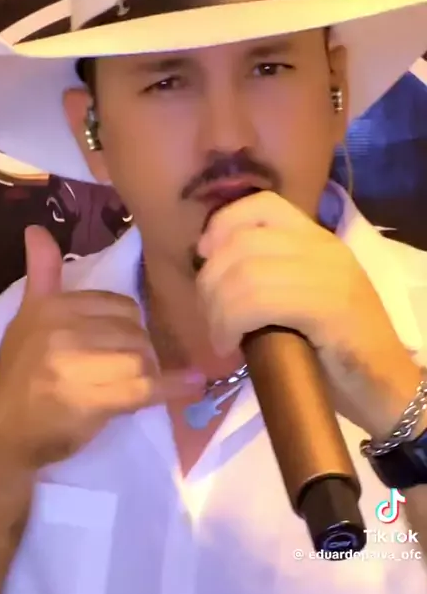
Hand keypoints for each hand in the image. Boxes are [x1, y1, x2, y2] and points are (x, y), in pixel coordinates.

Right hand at [0, 227, 203, 469]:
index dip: (129, 326)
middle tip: (127, 371)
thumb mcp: (28, 316)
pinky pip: (144, 387)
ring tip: (137, 385)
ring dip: (150, 372)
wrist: (4, 430)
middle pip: (134, 331)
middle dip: (141, 351)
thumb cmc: (22, 374)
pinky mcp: (91, 399)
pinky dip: (173, 387)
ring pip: (141, 357)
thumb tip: (37, 228)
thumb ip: (42, 273)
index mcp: (53, 306)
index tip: (122, 345)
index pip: (119, 304)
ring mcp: (76, 365)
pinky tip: (193, 384)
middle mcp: (63, 329)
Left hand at [196, 192, 420, 438]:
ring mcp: (328, 275)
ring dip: (218, 310)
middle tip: (211, 318)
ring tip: (221, 338)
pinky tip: (230, 346)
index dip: (222, 226)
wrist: (388, 388)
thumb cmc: (338, 352)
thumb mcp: (302, 300)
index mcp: (318, 240)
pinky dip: (230, 324)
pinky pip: (258, 301)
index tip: (205, 259)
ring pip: (244, 274)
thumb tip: (215, 274)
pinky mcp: (327, 307)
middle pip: (241, 242)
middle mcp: (324, 248)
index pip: (261, 205)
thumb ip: (270, 277)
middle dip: (210, 282)